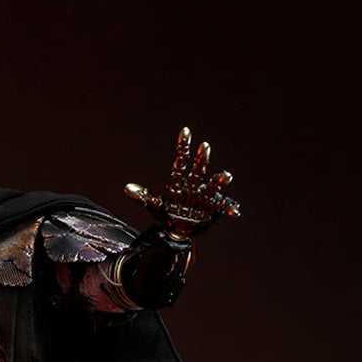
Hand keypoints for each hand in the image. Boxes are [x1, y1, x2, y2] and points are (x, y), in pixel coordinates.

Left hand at [125, 127, 239, 236]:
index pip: (181, 161)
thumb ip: (143, 196)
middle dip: (201, 159)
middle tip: (204, 146)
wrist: (178, 231)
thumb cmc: (167, 215)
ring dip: (220, 180)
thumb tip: (127, 188)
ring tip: (226, 176)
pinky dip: (229, 207)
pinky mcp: (213, 208)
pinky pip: (223, 206)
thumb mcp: (155, 206)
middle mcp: (193, 186)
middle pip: (198, 170)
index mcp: (179, 183)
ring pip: (213, 185)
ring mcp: (204, 196)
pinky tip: (235, 212)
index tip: (185, 130)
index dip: (183, 146)